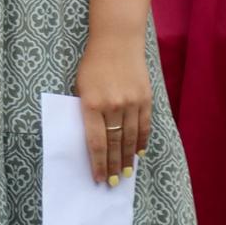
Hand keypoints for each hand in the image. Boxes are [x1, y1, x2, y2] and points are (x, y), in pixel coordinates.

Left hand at [76, 33, 151, 185]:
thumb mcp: (80, 86)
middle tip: (113, 182)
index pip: (96, 142)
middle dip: (113, 165)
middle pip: (114, 143)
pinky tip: (138, 153)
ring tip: (126, 173)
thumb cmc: (92, 65)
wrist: (116, 42)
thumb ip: (86, 111)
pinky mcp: (145, 98)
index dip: (98, 163)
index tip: (99, 178)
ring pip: (130, 138)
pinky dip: (141, 141)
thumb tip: (93, 138)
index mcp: (92, 104)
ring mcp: (131, 102)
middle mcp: (113, 105)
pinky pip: (144, 126)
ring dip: (127, 158)